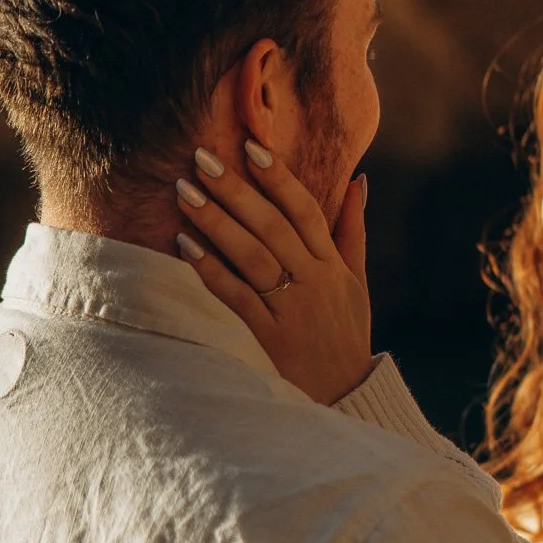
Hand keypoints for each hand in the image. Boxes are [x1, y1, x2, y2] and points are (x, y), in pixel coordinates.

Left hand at [172, 144, 375, 403]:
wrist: (348, 395)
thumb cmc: (347, 334)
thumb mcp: (357, 281)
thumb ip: (353, 230)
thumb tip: (358, 180)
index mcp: (331, 264)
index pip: (305, 211)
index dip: (279, 178)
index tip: (251, 147)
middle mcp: (313, 281)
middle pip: (272, 226)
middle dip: (236, 190)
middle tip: (201, 159)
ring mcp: (292, 309)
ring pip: (252, 256)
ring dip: (217, 222)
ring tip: (185, 193)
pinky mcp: (270, 337)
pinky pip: (237, 297)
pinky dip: (211, 270)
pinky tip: (185, 246)